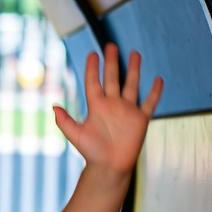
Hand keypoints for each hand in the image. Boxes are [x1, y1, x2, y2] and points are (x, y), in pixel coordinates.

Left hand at [53, 43, 162, 176]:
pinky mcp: (140, 119)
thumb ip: (64, 121)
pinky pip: (149, 102)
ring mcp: (127, 110)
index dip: (92, 68)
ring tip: (134, 53)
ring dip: (133, 70)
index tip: (92, 54)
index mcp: (96, 106)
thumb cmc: (91, 152)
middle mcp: (112, 105)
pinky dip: (155, 91)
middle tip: (110, 46)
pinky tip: (158, 79)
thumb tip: (53, 107)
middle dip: (112, 62)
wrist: (109, 166)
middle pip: (113, 78)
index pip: (94, 82)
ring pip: (131, 85)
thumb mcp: (75, 135)